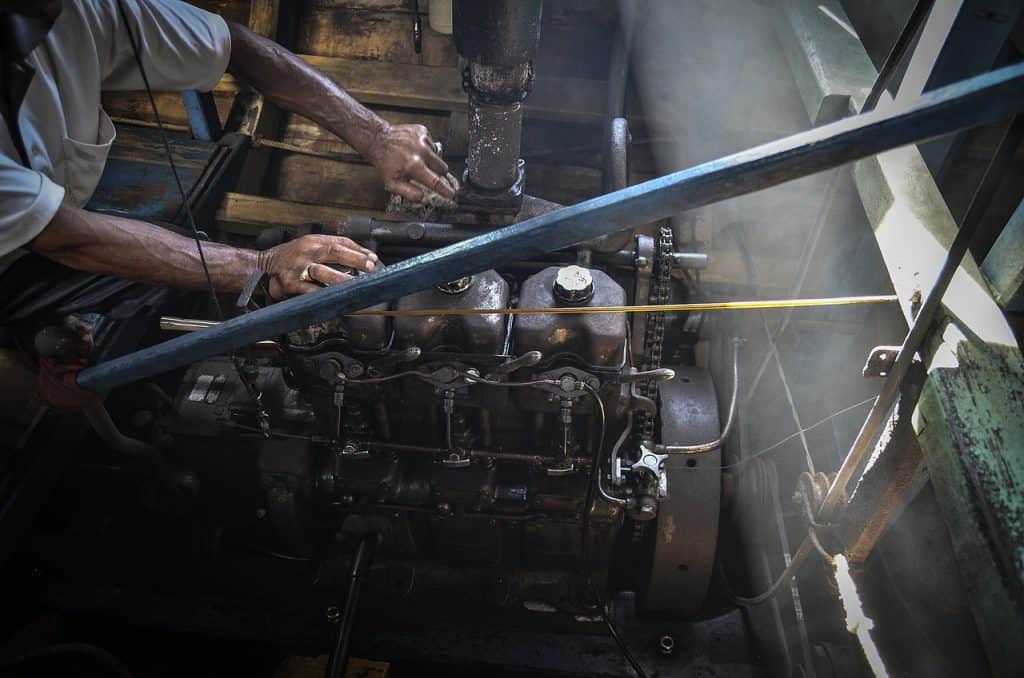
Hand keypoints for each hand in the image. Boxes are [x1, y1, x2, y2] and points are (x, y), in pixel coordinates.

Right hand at [258, 234, 377, 298]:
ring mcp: (299, 268)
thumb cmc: (291, 257)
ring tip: (356, 285)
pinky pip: (311, 291)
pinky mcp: (292, 284)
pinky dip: (325, 296)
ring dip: (342, 279)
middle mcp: (307, 252)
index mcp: (313, 241)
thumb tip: (363, 256)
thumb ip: (332, 248)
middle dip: (354, 259)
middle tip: (370, 267)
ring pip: (323, 272)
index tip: (373, 258)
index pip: (340, 242)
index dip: (358, 250)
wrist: (262, 267)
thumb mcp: (309, 246)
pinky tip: (336, 300)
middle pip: (334, 252)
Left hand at [367, 123, 456, 204]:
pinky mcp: (423, 131)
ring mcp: (423, 140)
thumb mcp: (392, 183)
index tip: (453, 194)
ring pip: (438, 156)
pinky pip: (432, 144)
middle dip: (438, 173)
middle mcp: (421, 152)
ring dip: (431, 160)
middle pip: (442, 168)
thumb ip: (408, 193)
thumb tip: (422, 198)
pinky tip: (416, 149)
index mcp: (414, 166)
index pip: (436, 182)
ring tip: (417, 159)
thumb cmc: (384, 161)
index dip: (446, 190)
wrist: (378, 139)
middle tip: (427, 173)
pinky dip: (426, 149)